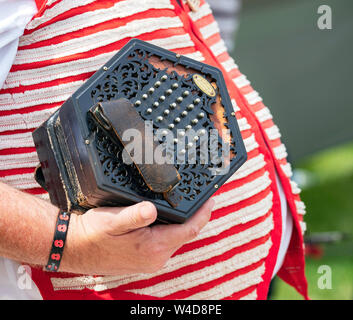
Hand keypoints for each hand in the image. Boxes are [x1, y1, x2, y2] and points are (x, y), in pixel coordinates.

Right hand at [61, 199, 214, 274]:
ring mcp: (151, 260)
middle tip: (202, 198)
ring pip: (176, 238)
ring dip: (184, 223)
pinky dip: (172, 229)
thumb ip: (134, 216)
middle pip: (185, 235)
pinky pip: (166, 242)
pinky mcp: (145, 258)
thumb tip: (152, 209)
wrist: (74, 248)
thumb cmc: (92, 234)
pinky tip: (168, 218)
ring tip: (188, 206)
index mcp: (152, 248)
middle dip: (196, 217)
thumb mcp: (111, 221)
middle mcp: (155, 258)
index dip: (203, 214)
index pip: (189, 230)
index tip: (212, 199)